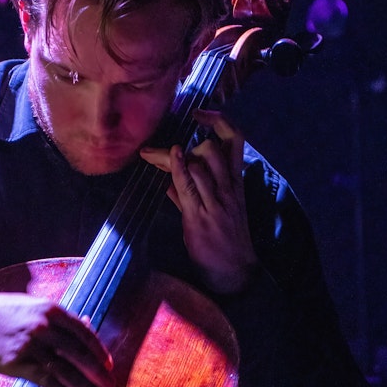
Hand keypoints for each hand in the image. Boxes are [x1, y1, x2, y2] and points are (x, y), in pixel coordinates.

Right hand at [0, 288, 114, 386]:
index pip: (84, 333)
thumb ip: (58, 318)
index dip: (99, 352)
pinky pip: (48, 381)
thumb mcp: (31, 306)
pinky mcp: (17, 363)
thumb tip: (88, 325)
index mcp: (49, 309)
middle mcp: (43, 326)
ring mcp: (31, 345)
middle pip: (80, 354)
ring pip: (67, 370)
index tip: (109, 366)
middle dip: (98, 373)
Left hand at [139, 109, 258, 293]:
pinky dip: (178, 168)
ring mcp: (217, 201)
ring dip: (171, 157)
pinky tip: (169, 155)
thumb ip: (190, 195)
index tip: (200, 114)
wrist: (236, 273)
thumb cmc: (225, 243)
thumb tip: (169, 183)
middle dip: (189, 141)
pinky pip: (189, 185)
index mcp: (235, 183)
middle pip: (213, 148)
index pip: (235, 141)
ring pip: (200, 163)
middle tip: (164, 147)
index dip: (219, 122)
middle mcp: (229, 188)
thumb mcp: (215, 212)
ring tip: (150, 155)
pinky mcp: (201, 215)